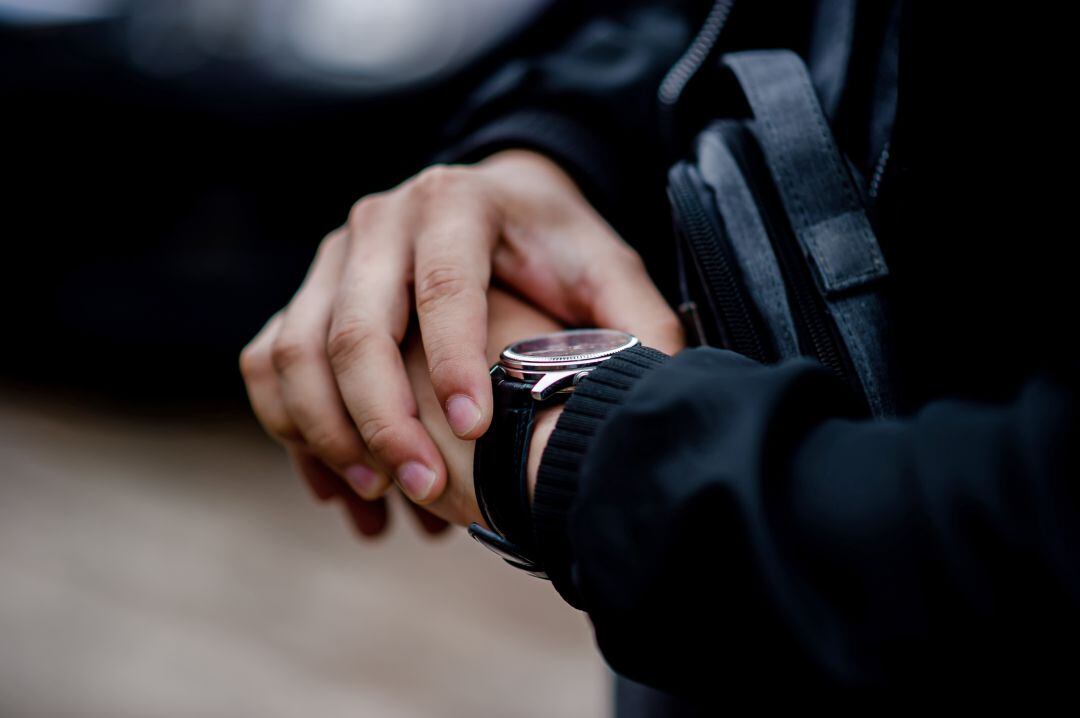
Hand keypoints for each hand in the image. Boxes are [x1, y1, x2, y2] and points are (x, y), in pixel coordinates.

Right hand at [240, 149, 682, 517]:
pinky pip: (270, 362)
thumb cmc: (553, 244)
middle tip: (425, 490)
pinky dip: (292, 430)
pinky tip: (343, 489)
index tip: (475, 432)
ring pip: (297, 352)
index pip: (443, 286)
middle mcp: (381, 221)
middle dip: (384, 421)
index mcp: (457, 203)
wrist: (495, 206)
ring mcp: (333, 256)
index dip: (454, 363)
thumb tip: (665, 389)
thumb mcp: (605, 269)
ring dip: (327, 436)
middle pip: (355, 329)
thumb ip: (635, 320)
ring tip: (380, 501)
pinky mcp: (307, 292)